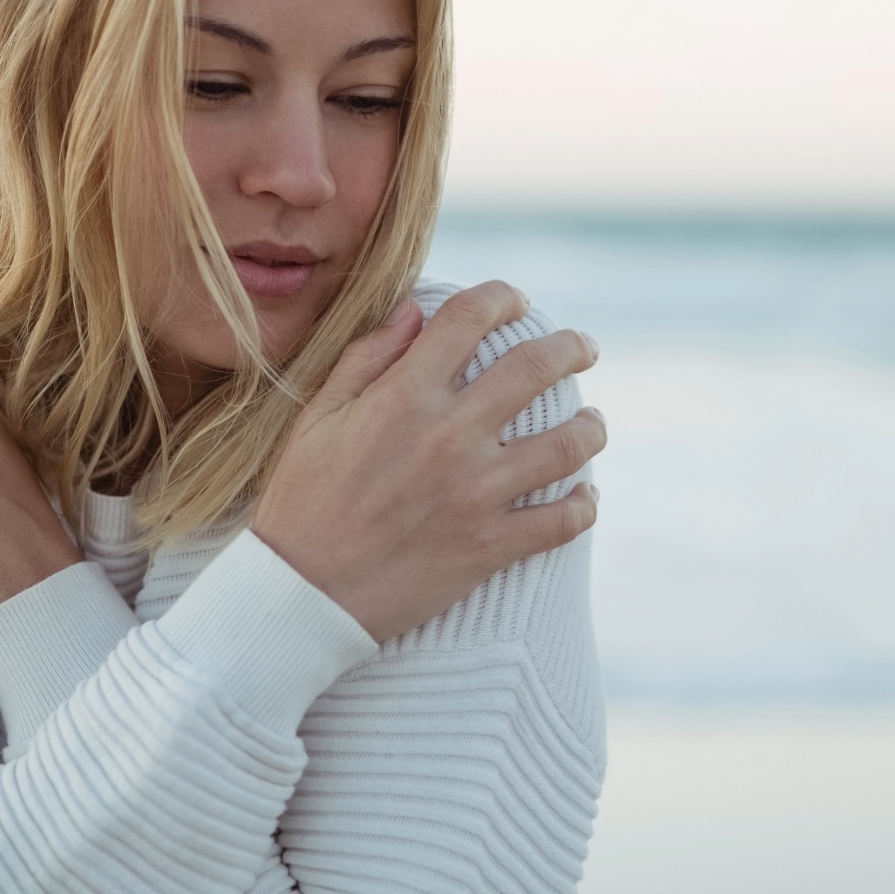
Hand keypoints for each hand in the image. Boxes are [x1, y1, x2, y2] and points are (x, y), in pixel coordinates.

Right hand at [253, 281, 604, 641]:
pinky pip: (562, 520)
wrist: (301, 597)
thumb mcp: (318, 417)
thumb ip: (367, 357)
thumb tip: (415, 309)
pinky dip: (583, 505)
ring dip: (591, 427)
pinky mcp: (490, 545)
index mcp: (404, 396)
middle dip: (571, 347)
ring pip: (568, 444)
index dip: (499, 297)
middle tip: (583, 348)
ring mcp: (476, 492)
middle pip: (536, 367)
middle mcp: (449, 435)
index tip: (514, 302)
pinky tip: (584, 496)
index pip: (469, 318)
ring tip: (592, 423)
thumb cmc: (302, 501)